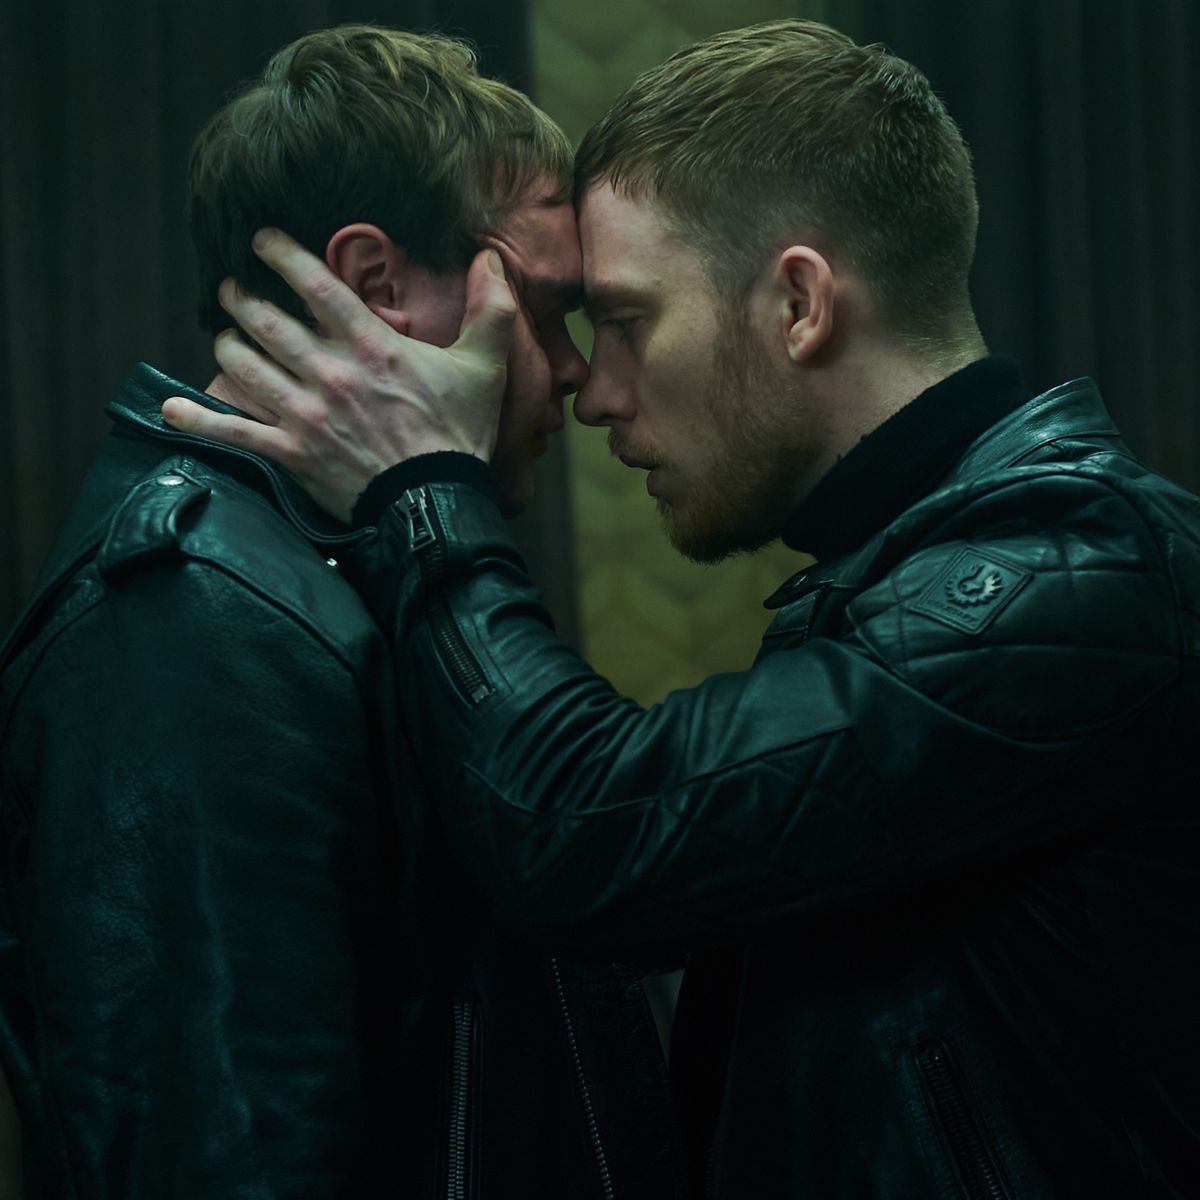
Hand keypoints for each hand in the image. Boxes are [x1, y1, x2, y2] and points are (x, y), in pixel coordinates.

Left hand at [161, 229, 515, 522]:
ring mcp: (306, 415)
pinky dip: (199, 420)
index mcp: (372, 346)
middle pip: (266, 321)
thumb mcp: (487, 368)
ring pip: (245, 367)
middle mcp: (330, 373)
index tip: (260, 240)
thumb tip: (491, 258)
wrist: (437, 504)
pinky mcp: (293, 453)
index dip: (281, 254)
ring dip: (226, 345)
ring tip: (224, 335)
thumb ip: (491, 309)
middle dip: (241, 297)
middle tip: (232, 287)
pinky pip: (235, 432)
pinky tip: (171, 409)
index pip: (315, 285)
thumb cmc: (461, 435)